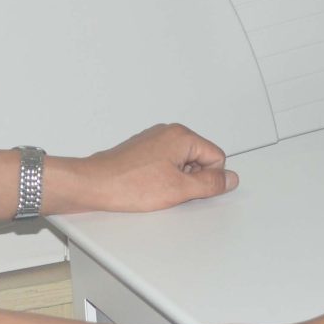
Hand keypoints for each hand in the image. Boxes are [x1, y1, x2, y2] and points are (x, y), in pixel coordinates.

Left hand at [45, 123, 235, 215]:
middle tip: (169, 190)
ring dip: (175, 180)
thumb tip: (230, 179)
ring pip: (181, 163)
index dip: (207, 180)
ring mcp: (153, 141)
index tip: (188, 190)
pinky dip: (160, 178)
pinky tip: (145, 188)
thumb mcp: (179, 190)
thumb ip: (211, 184)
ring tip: (154, 189)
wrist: (93, 185)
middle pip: (199, 159)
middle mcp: (168, 132)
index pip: (217, 158)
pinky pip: (164, 165)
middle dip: (190, 179)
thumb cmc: (127, 185)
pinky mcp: (142, 151)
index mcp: (182, 135)